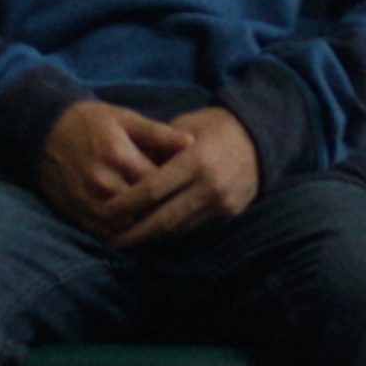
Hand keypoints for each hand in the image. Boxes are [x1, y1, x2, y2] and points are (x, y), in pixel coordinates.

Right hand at [39, 100, 187, 241]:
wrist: (44, 131)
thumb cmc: (91, 122)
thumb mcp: (126, 118)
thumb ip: (159, 133)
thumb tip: (192, 142)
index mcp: (119, 156)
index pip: (159, 184)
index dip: (176, 189)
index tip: (188, 189)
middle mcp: (103, 182)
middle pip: (144, 209)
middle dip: (164, 211)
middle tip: (179, 210)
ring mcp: (87, 200)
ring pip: (126, 227)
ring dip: (145, 228)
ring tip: (161, 222)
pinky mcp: (75, 213)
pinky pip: (105, 234)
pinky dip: (123, 235)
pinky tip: (137, 229)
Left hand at [95, 106, 260, 251]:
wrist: (261, 137)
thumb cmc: (215, 126)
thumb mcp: (185, 126)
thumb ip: (157, 148)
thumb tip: (125, 169)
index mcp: (195, 160)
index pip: (152, 189)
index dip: (126, 202)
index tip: (104, 210)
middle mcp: (209, 185)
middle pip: (164, 218)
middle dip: (135, 232)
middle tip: (112, 240)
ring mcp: (221, 202)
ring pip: (179, 228)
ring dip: (152, 237)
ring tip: (129, 240)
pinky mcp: (228, 211)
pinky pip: (194, 226)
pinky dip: (173, 232)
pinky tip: (156, 234)